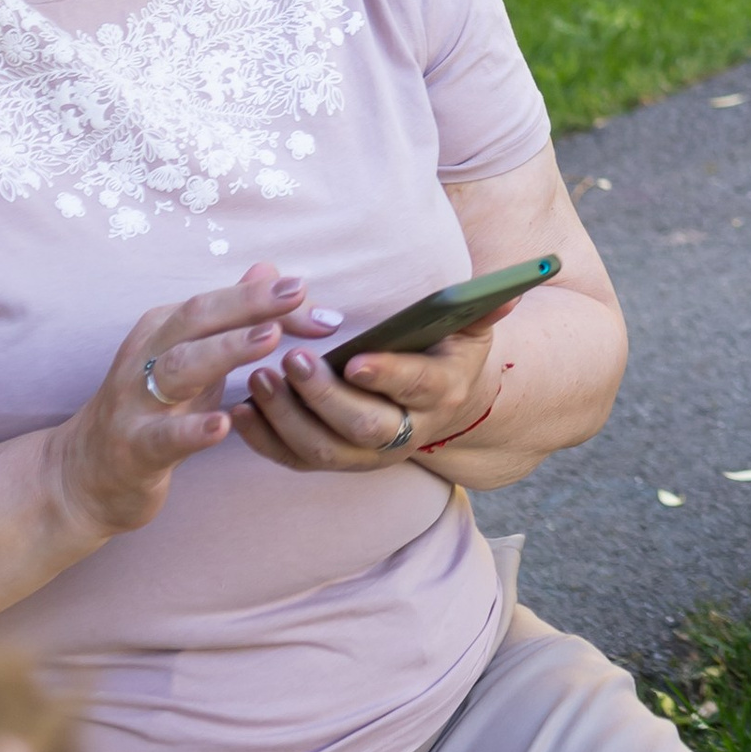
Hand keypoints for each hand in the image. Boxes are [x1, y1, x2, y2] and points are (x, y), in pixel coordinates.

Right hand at [46, 265, 311, 552]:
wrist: (84, 475)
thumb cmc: (152, 409)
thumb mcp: (192, 359)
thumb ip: (232, 318)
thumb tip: (269, 270)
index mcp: (163, 331)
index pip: (217, 303)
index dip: (264, 296)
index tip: (309, 292)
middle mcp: (146, 356)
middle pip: (197, 319)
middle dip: (247, 303)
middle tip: (295, 293)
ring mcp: (136, 402)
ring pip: (179, 367)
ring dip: (225, 350)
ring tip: (269, 341)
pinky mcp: (134, 449)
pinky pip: (163, 437)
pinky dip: (192, 430)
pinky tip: (223, 424)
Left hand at [234, 301, 521, 474]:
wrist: (446, 409)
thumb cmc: (449, 354)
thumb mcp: (472, 329)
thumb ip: (484, 308)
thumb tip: (510, 290)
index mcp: (441, 393)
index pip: (415, 388)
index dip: (386, 376)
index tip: (354, 360)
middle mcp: (407, 433)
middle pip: (364, 428)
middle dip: (324, 398)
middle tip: (291, 361)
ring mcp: (369, 455)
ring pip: (324, 452)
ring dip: (286, 418)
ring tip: (258, 378)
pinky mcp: (337, 461)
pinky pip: (295, 460)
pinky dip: (264, 440)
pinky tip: (240, 411)